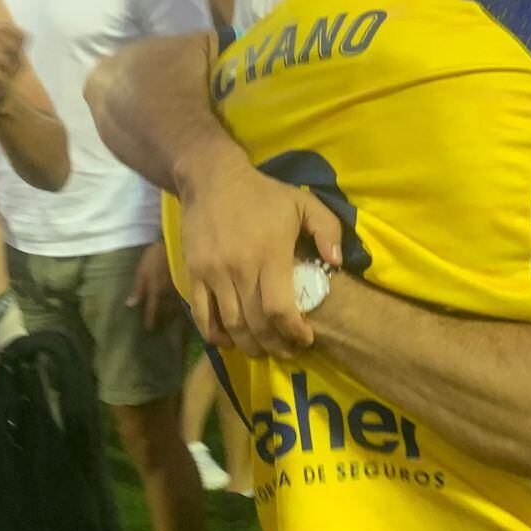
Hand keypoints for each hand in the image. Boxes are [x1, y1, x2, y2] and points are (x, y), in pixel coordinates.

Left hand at [124, 241, 177, 331]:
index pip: (152, 309)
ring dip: (173, 311)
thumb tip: (130, 305)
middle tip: (162, 324)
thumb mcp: (142, 271)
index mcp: (156, 291)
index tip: (149, 329)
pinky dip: (180, 302)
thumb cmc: (154, 257)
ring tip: (171, 315)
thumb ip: (137, 289)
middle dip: (164, 318)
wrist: (174, 243)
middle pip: (167, 310)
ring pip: (176, 304)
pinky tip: (180, 303)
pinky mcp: (186, 282)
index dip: (151, 319)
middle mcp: (168, 294)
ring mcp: (179, 288)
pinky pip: (183, 296)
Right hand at [179, 154, 342, 356]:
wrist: (212, 178)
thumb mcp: (304, 202)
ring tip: (263, 351)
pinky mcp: (194, 273)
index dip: (293, 332)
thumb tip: (337, 264)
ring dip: (248, 346)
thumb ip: (328, 230)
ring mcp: (214, 272)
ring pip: (231, 324)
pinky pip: (202, 314)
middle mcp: (240, 268)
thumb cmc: (263, 193)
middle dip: (275, 346)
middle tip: (288, 352)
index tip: (305, 340)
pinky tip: (228, 342)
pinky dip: (215, 335)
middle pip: (256, 324)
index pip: (280, 309)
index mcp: (270, 254)